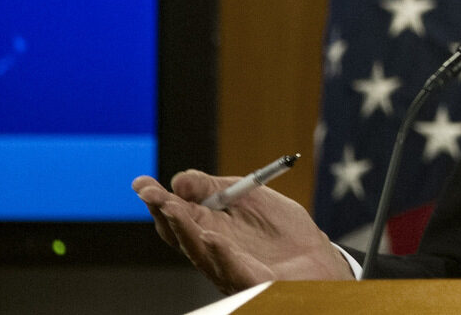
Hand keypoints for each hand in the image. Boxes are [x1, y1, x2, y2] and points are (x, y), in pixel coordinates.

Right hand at [132, 170, 353, 293]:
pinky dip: (222, 254)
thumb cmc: (281, 231)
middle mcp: (213, 251)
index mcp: (209, 228)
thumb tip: (178, 179)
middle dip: (166, 212)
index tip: (142, 184)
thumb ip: (214, 187)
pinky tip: (212, 238)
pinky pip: (234, 269)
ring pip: (201, 252)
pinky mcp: (252, 281)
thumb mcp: (249, 196)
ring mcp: (230, 268)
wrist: (318, 258)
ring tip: (172, 208)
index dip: (158, 200)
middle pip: (182, 233)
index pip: (177, 215)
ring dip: (185, 230)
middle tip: (153, 195)